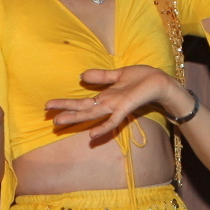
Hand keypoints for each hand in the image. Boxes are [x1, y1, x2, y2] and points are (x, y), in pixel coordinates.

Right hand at [45, 66, 189, 145]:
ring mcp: (115, 107)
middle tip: (49, 118)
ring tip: (59, 122)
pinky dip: (102, 128)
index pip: (81, 102)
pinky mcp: (126, 108)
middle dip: (65, 113)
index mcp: (105, 97)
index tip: (49, 105)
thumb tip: (81, 76)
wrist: (160, 82)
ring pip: (92, 115)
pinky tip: (91, 135)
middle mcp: (108, 104)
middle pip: (82, 110)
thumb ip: (100, 77)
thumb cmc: (142, 78)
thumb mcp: (118, 74)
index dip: (65, 103)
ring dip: (76, 119)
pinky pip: (113, 120)